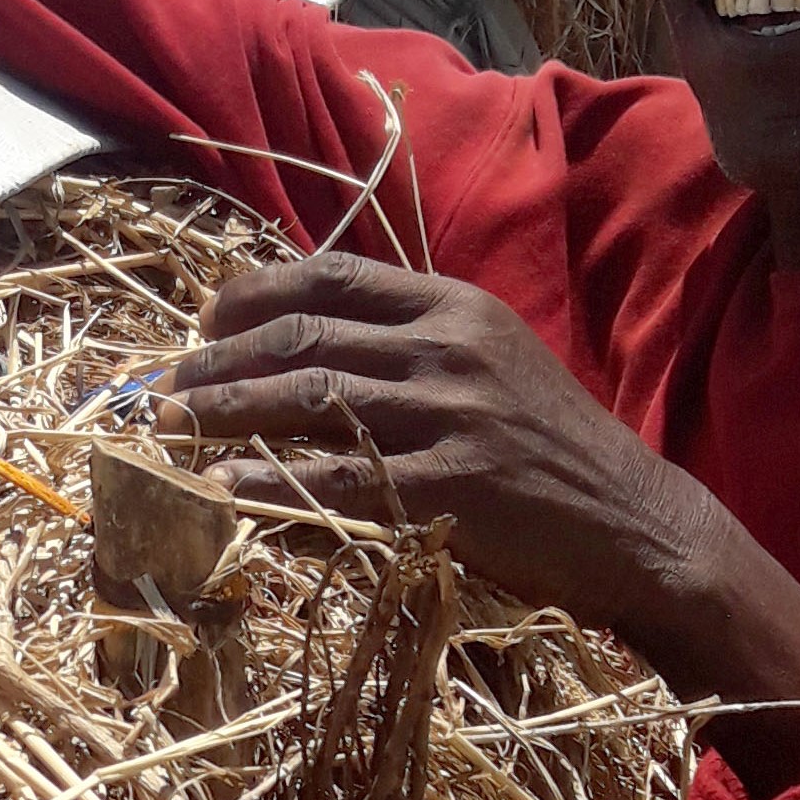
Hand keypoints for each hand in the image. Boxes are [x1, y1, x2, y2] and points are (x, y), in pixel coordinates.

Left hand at [165, 255, 683, 618]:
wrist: (635, 521)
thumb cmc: (552, 446)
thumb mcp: (492, 360)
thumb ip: (412, 339)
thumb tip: (308, 336)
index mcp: (454, 306)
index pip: (332, 278)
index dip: (254, 294)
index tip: (204, 321)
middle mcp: (448, 348)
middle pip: (304, 337)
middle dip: (219, 360)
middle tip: (164, 387)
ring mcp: (449, 417)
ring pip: (309, 398)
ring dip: (225, 412)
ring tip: (170, 427)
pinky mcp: (449, 488)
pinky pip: (335, 479)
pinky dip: (268, 481)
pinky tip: (220, 487)